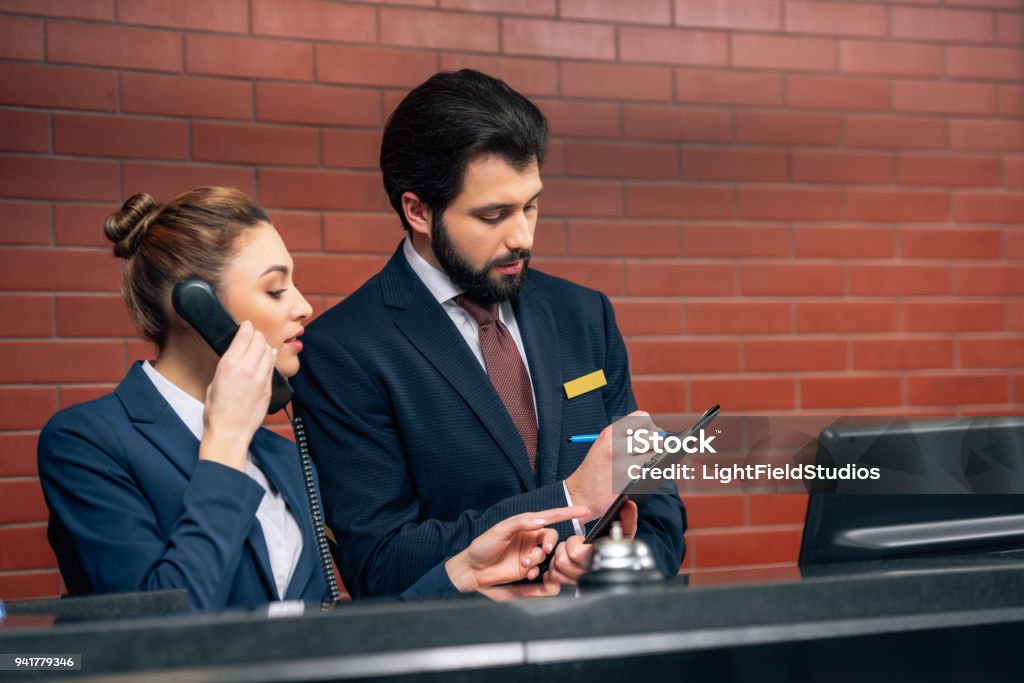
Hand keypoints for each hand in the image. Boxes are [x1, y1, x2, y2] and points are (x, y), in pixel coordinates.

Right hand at [199, 321, 275, 471]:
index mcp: (229, 365)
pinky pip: (272, 367)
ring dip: (264, 346)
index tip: (246, 325)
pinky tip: (267, 358)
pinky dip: (270, 359)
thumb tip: (234, 357)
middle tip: (253, 336)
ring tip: (259, 347)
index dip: (246, 328)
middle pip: (259, 340)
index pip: (244, 336)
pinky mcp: (268, 388)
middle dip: (256, 335)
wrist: (230, 432)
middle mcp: (247, 368)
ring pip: (269, 351)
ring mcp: (260, 378)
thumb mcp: (214, 382)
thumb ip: (226, 366)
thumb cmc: (217, 411)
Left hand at [444, 505, 588, 593]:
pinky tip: (527, 573)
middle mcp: (530, 539)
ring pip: (546, 556)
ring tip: (524, 564)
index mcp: (525, 525)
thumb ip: (520, 523)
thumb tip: (540, 520)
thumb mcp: (500, 530)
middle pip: (552, 538)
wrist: (472, 571)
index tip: (583, 510)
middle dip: (550, 545)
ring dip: (538, 560)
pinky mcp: (528, 570)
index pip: (550, 516)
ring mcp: (530, 555)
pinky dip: (537, 572)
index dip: (567, 512)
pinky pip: (542, 570)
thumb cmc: (483, 547)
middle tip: (543, 551)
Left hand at [544, 500, 637, 586]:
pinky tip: (564, 564)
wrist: (613, 560)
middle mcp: (590, 575)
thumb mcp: (625, 532)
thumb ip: (628, 518)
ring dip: (559, 558)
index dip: (574, 544)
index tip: (581, 540)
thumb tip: (630, 505)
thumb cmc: (616, 544)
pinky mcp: (570, 585)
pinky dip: (555, 570)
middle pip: (562, 561)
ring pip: (557, 570)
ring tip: (570, 554)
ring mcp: (580, 582)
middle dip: (565, 549)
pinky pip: (554, 578)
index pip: (575, 553)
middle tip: (574, 545)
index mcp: (600, 561)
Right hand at [565, 411, 657, 520]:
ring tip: (644, 464)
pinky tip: (643, 475)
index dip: (649, 426)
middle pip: (655, 436)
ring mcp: (624, 465)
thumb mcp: (604, 444)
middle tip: (650, 450)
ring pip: (656, 454)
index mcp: (609, 433)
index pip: (643, 418)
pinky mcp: (630, 483)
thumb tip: (660, 434)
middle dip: (656, 442)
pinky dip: (652, 473)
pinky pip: (653, 471)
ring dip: (655, 459)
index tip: (647, 435)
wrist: (579, 495)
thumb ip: (626, 435)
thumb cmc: (596, 469)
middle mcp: (616, 446)